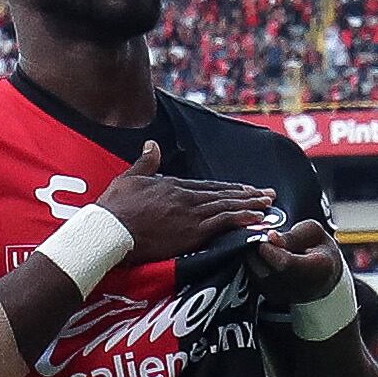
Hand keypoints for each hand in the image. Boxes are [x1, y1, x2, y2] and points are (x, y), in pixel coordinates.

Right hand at [96, 141, 273, 264]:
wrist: (110, 229)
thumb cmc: (115, 208)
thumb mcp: (129, 178)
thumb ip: (145, 162)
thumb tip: (152, 145)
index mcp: (172, 185)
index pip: (207, 186)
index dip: (228, 188)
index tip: (244, 189)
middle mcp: (186, 197)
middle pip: (223, 194)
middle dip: (248, 194)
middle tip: (268, 194)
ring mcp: (191, 214)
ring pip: (227, 206)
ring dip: (250, 205)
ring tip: (268, 204)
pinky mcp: (192, 231)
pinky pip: (223, 223)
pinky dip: (241, 218)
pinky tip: (256, 218)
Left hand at [251, 216, 346, 311]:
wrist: (326, 273)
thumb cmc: (320, 249)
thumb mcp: (314, 232)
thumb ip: (293, 235)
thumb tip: (272, 238)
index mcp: (320, 269)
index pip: (286, 264)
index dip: (269, 249)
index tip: (264, 237)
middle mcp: (304, 289)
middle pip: (268, 272)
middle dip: (258, 252)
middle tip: (261, 238)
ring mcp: (289, 297)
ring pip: (258, 278)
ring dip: (254, 260)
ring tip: (262, 247)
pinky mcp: (275, 299)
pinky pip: (256, 282)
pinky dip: (254, 268)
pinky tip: (262, 258)